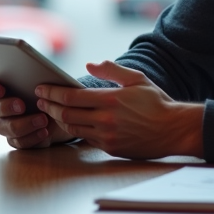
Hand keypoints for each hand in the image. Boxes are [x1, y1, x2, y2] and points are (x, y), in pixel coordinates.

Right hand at [0, 78, 73, 149]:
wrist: (60, 116)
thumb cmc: (48, 96)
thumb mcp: (43, 84)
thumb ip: (33, 78)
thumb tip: (34, 74)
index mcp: (2, 91)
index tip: (0, 89)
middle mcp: (0, 109)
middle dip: (7, 107)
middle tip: (21, 105)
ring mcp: (6, 125)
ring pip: (5, 128)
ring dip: (24, 124)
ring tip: (42, 120)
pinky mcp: (16, 140)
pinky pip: (18, 142)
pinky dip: (32, 137)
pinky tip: (44, 131)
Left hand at [33, 61, 204, 159]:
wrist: (174, 130)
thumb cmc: (156, 101)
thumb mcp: (136, 78)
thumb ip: (110, 69)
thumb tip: (88, 65)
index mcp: (110, 100)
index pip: (70, 97)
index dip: (51, 92)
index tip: (40, 88)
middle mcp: (105, 120)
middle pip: (66, 114)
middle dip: (49, 106)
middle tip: (40, 100)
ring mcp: (107, 137)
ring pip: (73, 128)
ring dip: (59, 119)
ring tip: (52, 111)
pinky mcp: (111, 148)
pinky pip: (86, 138)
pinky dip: (75, 129)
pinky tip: (71, 122)